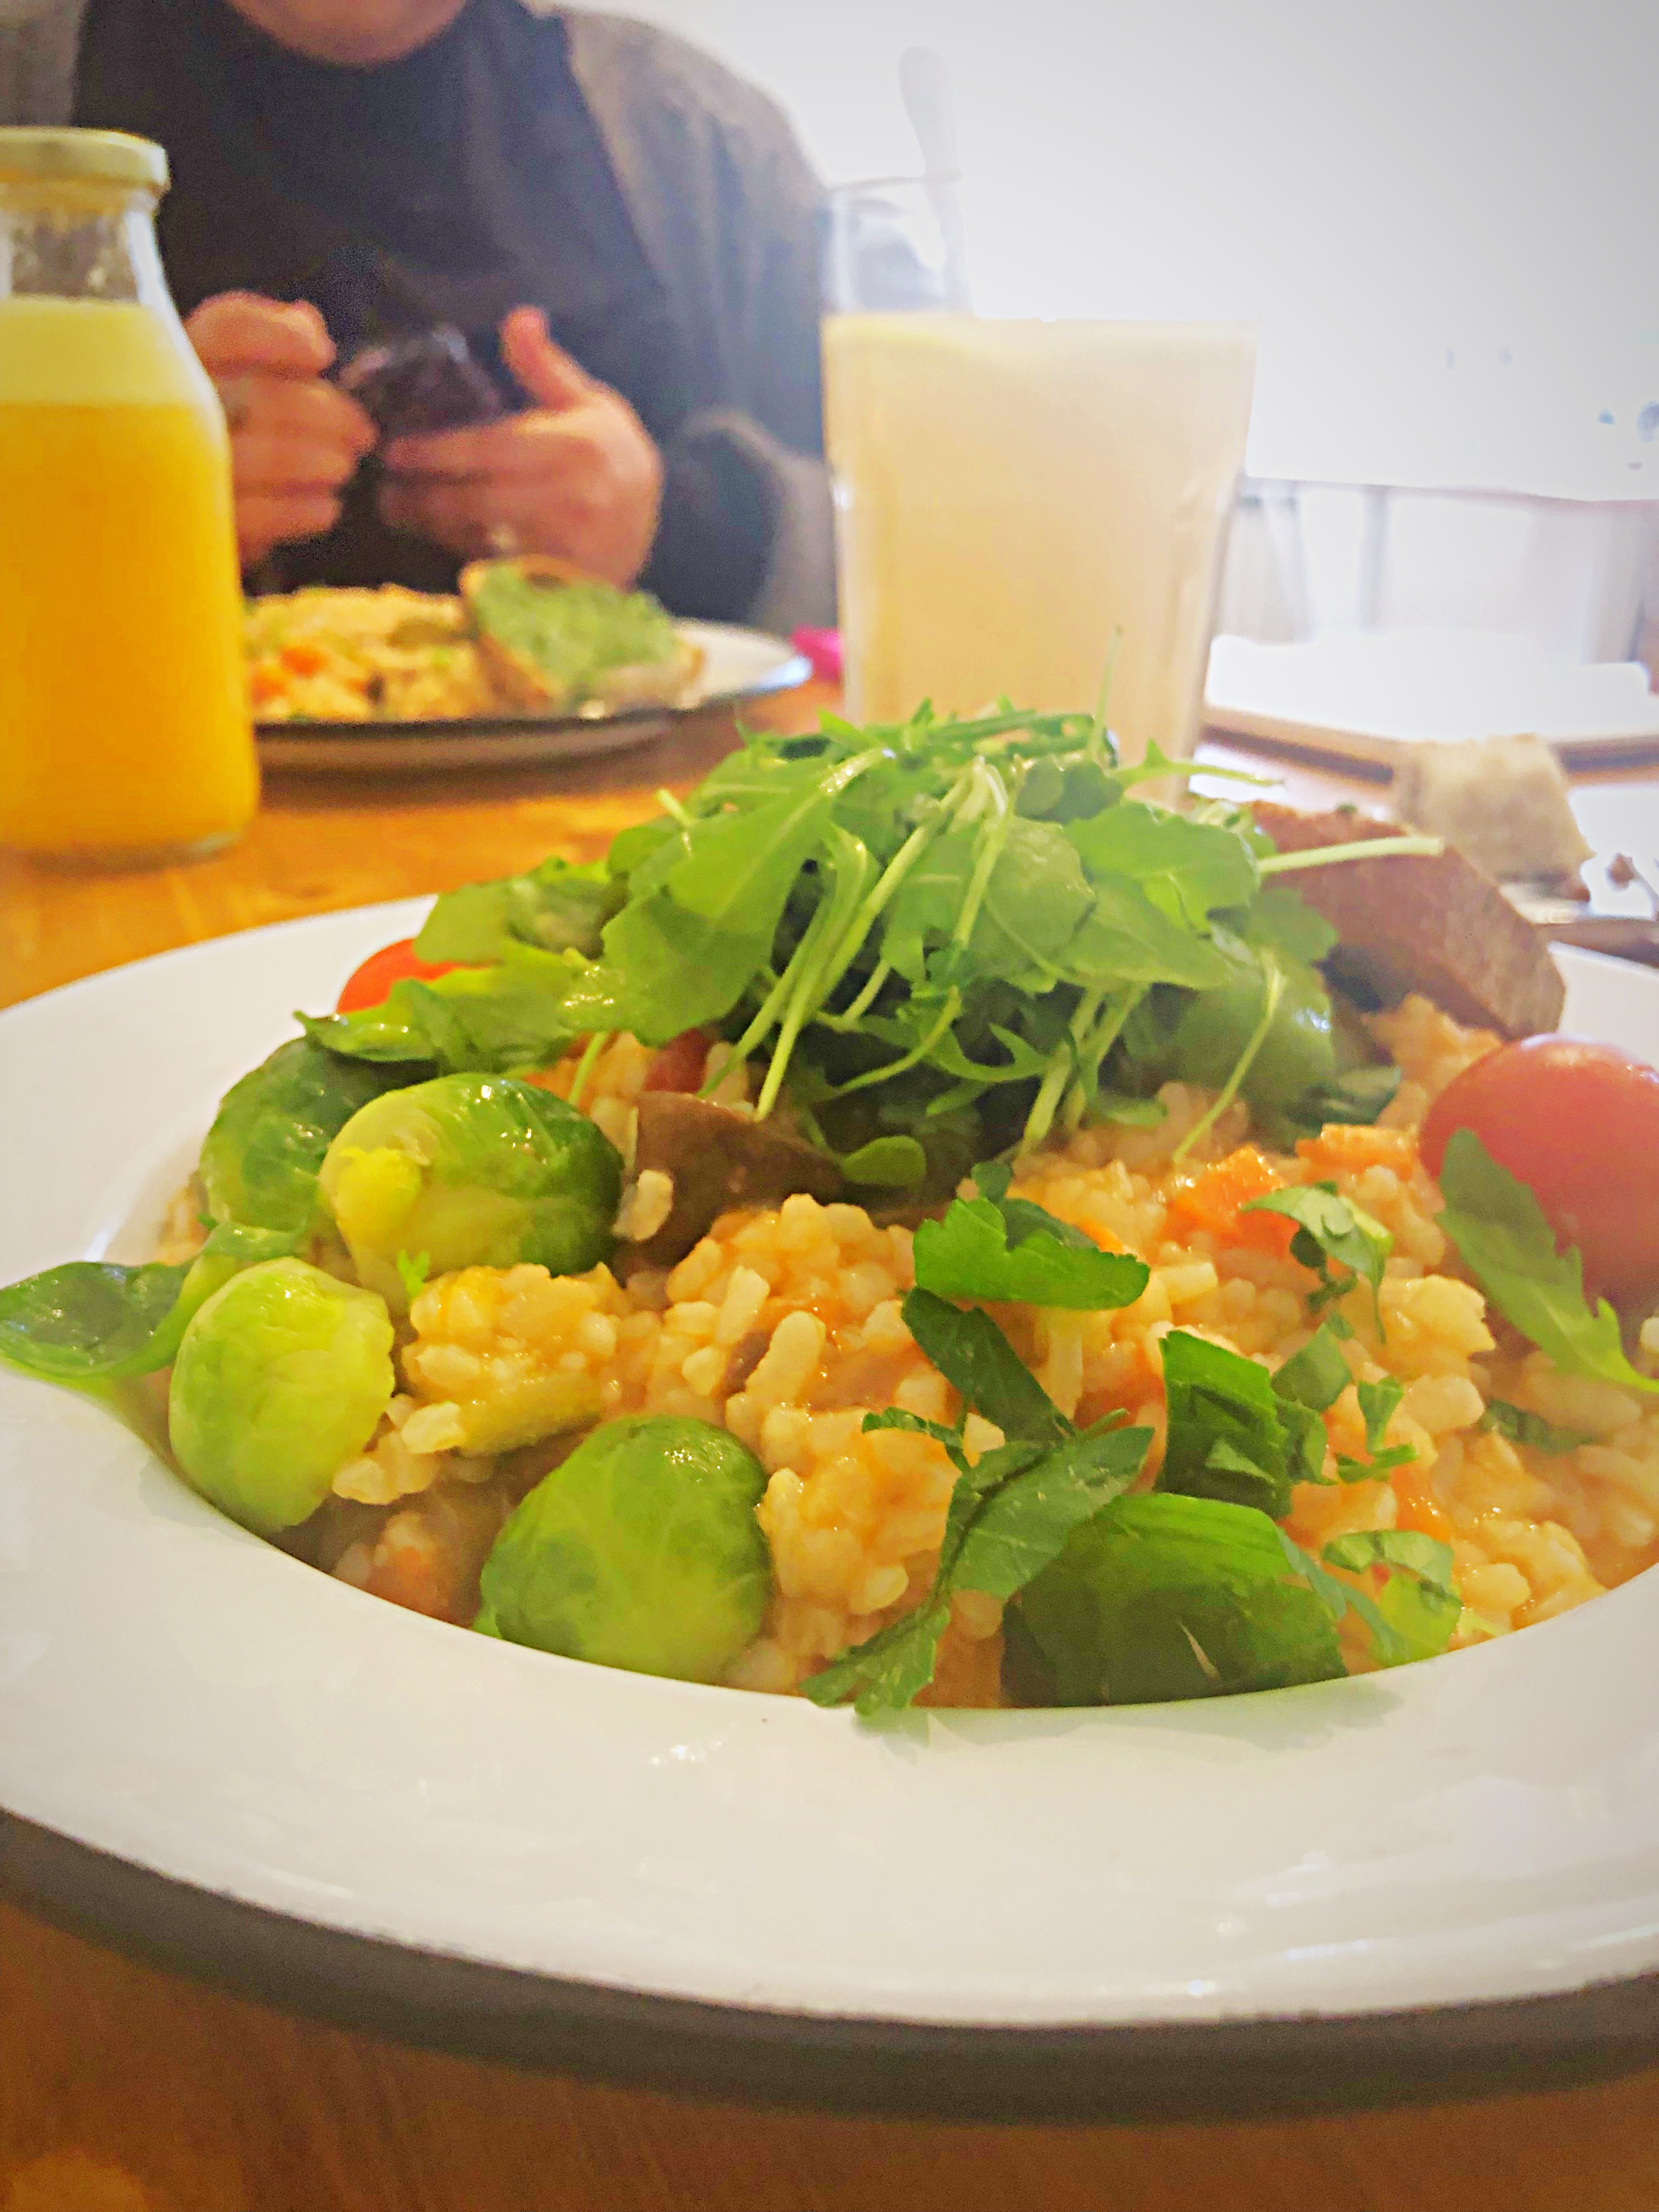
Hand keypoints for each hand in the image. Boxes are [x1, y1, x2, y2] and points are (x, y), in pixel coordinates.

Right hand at [185, 293, 376, 567]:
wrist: (159, 535)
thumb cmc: (213, 450)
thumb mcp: (232, 392)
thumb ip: (265, 350)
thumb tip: (306, 319)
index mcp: (175, 365)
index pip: (228, 328)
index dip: (282, 335)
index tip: (322, 354)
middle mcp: (168, 412)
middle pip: (264, 395)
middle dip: (328, 414)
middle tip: (361, 433)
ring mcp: (176, 473)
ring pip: (266, 455)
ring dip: (322, 460)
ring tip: (343, 467)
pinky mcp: (193, 530)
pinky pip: (259, 517)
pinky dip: (303, 509)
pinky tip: (325, 507)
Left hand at [378, 307, 662, 584]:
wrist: (652, 529)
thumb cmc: (612, 459)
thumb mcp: (589, 404)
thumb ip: (546, 367)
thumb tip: (519, 317)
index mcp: (575, 445)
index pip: (490, 448)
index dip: (436, 453)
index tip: (395, 452)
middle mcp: (575, 497)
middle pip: (477, 500)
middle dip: (422, 498)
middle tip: (386, 493)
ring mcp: (570, 546)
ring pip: (482, 538)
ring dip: (432, 528)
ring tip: (400, 513)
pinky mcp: (562, 582)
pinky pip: (500, 568)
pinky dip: (462, 554)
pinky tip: (438, 539)